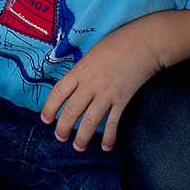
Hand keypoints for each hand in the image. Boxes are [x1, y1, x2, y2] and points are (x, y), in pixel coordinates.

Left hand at [39, 24, 167, 150]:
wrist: (144, 43)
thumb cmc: (118, 43)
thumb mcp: (93, 53)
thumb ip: (84, 70)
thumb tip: (77, 84)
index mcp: (80, 70)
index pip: (58, 92)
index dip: (49, 107)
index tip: (45, 119)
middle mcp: (90, 84)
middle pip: (72, 110)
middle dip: (64, 127)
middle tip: (60, 137)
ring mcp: (107, 93)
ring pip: (90, 120)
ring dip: (83, 136)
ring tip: (78, 147)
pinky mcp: (123, 99)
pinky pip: (114, 122)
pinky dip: (110, 136)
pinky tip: (106, 146)